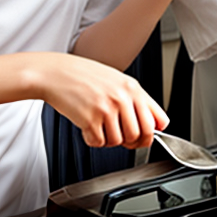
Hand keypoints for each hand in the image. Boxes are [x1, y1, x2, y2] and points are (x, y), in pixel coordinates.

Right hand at [36, 52, 166, 148]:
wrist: (58, 73)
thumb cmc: (86, 76)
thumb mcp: (118, 81)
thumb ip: (137, 100)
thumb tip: (155, 124)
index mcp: (133, 88)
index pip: (158, 120)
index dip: (153, 133)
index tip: (146, 137)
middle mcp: (122, 98)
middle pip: (141, 135)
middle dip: (132, 142)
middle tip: (121, 137)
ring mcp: (107, 109)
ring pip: (119, 141)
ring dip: (109, 139)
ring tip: (101, 126)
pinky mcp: (90, 120)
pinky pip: (99, 143)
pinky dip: (93, 139)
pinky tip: (88, 126)